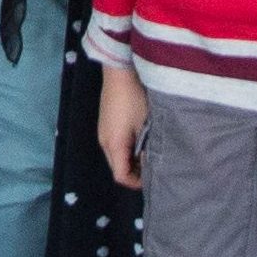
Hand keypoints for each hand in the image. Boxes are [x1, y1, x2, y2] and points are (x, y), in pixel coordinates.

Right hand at [95, 63, 147, 189]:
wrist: (119, 73)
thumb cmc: (134, 99)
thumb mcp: (146, 125)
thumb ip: (148, 148)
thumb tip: (152, 163)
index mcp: (114, 145)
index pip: (121, 176)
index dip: (137, 183)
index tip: (154, 178)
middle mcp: (104, 142)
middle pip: (117, 168)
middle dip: (135, 172)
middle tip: (154, 166)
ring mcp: (102, 132)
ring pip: (116, 157)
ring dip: (131, 160)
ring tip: (149, 152)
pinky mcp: (105, 124)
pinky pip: (114, 145)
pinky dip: (126, 149)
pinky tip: (140, 139)